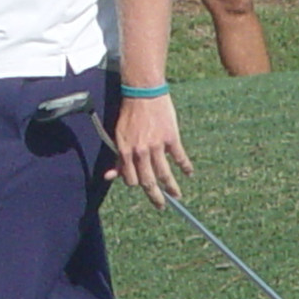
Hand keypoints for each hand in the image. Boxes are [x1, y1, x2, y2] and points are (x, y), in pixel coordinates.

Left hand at [108, 92, 191, 207]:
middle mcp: (140, 151)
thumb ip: (118, 158)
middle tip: (161, 205)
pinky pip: (179, 157)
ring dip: (172, 187)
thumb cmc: (129, 114)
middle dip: (155, 196)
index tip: (143, 187)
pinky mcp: (171, 138)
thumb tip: (109, 176)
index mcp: (126, 151)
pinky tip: (189, 173)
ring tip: (177, 195)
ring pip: (164, 174)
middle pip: (148, 181)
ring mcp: (156, 145)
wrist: (143, 93)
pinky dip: (185, 166)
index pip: (131, 179)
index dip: (136, 185)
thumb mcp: (118, 136)